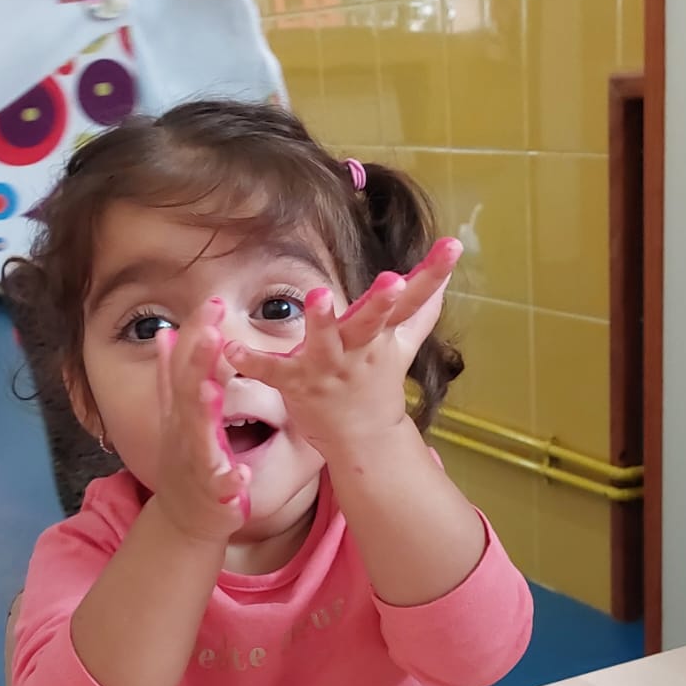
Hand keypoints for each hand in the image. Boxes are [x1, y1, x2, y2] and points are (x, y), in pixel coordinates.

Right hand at [151, 300, 250, 544]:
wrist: (184, 520)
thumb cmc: (187, 463)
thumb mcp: (176, 415)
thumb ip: (171, 376)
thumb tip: (164, 333)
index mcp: (183, 410)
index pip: (186, 365)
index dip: (197, 335)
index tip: (213, 302)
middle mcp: (185, 432)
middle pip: (188, 390)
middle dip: (199, 360)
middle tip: (213, 328)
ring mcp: (197, 463)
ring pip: (198, 435)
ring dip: (203, 413)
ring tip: (214, 390)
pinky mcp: (213, 496)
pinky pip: (220, 487)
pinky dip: (228, 481)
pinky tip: (241, 476)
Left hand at [223, 239, 460, 459]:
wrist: (362, 441)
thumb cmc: (378, 386)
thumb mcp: (402, 346)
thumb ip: (420, 310)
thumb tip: (447, 278)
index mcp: (383, 335)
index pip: (414, 300)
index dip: (434, 272)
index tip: (453, 244)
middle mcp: (359, 349)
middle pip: (374, 321)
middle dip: (382, 301)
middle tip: (392, 279)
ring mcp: (328, 368)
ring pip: (325, 342)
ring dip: (322, 320)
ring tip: (318, 294)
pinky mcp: (296, 384)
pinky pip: (272, 372)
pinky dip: (252, 361)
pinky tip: (232, 348)